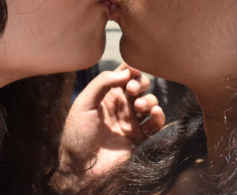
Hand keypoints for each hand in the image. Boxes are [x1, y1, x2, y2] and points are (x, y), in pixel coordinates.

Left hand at [56, 64, 165, 190]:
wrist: (81, 168)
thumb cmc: (78, 134)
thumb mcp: (84, 103)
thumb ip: (102, 82)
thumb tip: (126, 71)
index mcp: (106, 95)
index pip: (123, 74)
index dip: (131, 68)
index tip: (133, 68)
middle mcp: (120, 106)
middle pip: (139, 86)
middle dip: (140, 83)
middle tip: (132, 90)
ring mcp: (130, 122)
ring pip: (149, 103)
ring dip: (149, 100)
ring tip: (140, 107)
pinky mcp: (139, 138)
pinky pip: (154, 124)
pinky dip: (159, 117)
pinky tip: (155, 113)